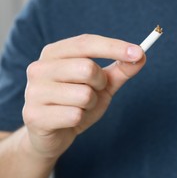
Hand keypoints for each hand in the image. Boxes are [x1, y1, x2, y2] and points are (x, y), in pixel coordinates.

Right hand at [22, 34, 144, 159]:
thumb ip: (121, 69)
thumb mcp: (103, 83)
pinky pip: (75, 115)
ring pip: (84, 94)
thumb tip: (142, 55)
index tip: (139, 52)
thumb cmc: (77, 102)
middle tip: (93, 91)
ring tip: (79, 107)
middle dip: (100, 83)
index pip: (86, 42)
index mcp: (54, 53)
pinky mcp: (34, 116)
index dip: (114, 46)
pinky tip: (69, 121)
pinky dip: (80, 119)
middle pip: (87, 68)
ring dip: (90, 104)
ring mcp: (33, 92)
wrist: (53, 135)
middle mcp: (39, 68)